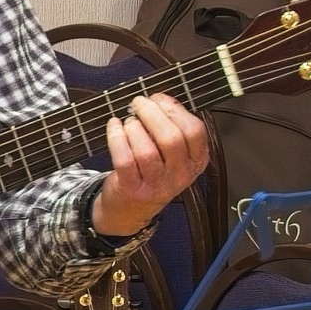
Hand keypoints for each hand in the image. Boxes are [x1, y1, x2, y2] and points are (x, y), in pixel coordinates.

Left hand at [92, 93, 208, 237]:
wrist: (129, 210)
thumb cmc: (151, 174)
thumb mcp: (172, 155)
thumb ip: (173, 128)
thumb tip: (163, 100)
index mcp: (196, 161)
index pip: (194, 131)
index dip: (175, 110)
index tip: (159, 98)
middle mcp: (180, 175)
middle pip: (170, 138)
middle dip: (152, 114)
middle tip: (138, 103)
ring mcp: (156, 185)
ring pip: (146, 150)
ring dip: (134, 127)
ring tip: (128, 121)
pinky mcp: (132, 189)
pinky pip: (124, 159)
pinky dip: (116, 138)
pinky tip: (114, 126)